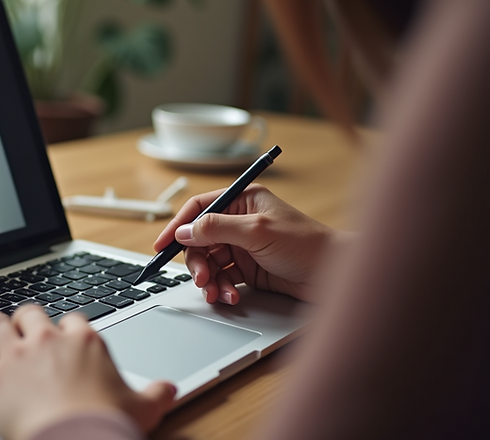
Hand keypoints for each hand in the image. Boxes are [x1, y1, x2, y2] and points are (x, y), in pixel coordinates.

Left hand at [0, 306, 175, 439]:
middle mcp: (47, 340)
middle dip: (27, 318)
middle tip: (24, 324)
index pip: (74, 322)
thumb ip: (155, 395)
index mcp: (84, 342)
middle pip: (31, 314)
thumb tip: (170, 389)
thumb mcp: (143, 409)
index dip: (68, 329)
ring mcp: (15, 356)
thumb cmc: (107, 424)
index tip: (66, 335)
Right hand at [154, 184, 341, 303]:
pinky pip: (222, 277)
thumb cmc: (307, 245)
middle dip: (197, 261)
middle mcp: (240, 221)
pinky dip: (221, 288)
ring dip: (209, 279)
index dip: (178, 226)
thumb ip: (217, 228)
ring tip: (219, 293)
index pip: (199, 208)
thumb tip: (184, 231)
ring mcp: (243, 246)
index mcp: (243, 200)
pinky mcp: (248, 269)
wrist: (335, 275)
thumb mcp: (257, 232)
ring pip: (209, 262)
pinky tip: (230, 297)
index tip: (162, 245)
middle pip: (199, 240)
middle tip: (201, 279)